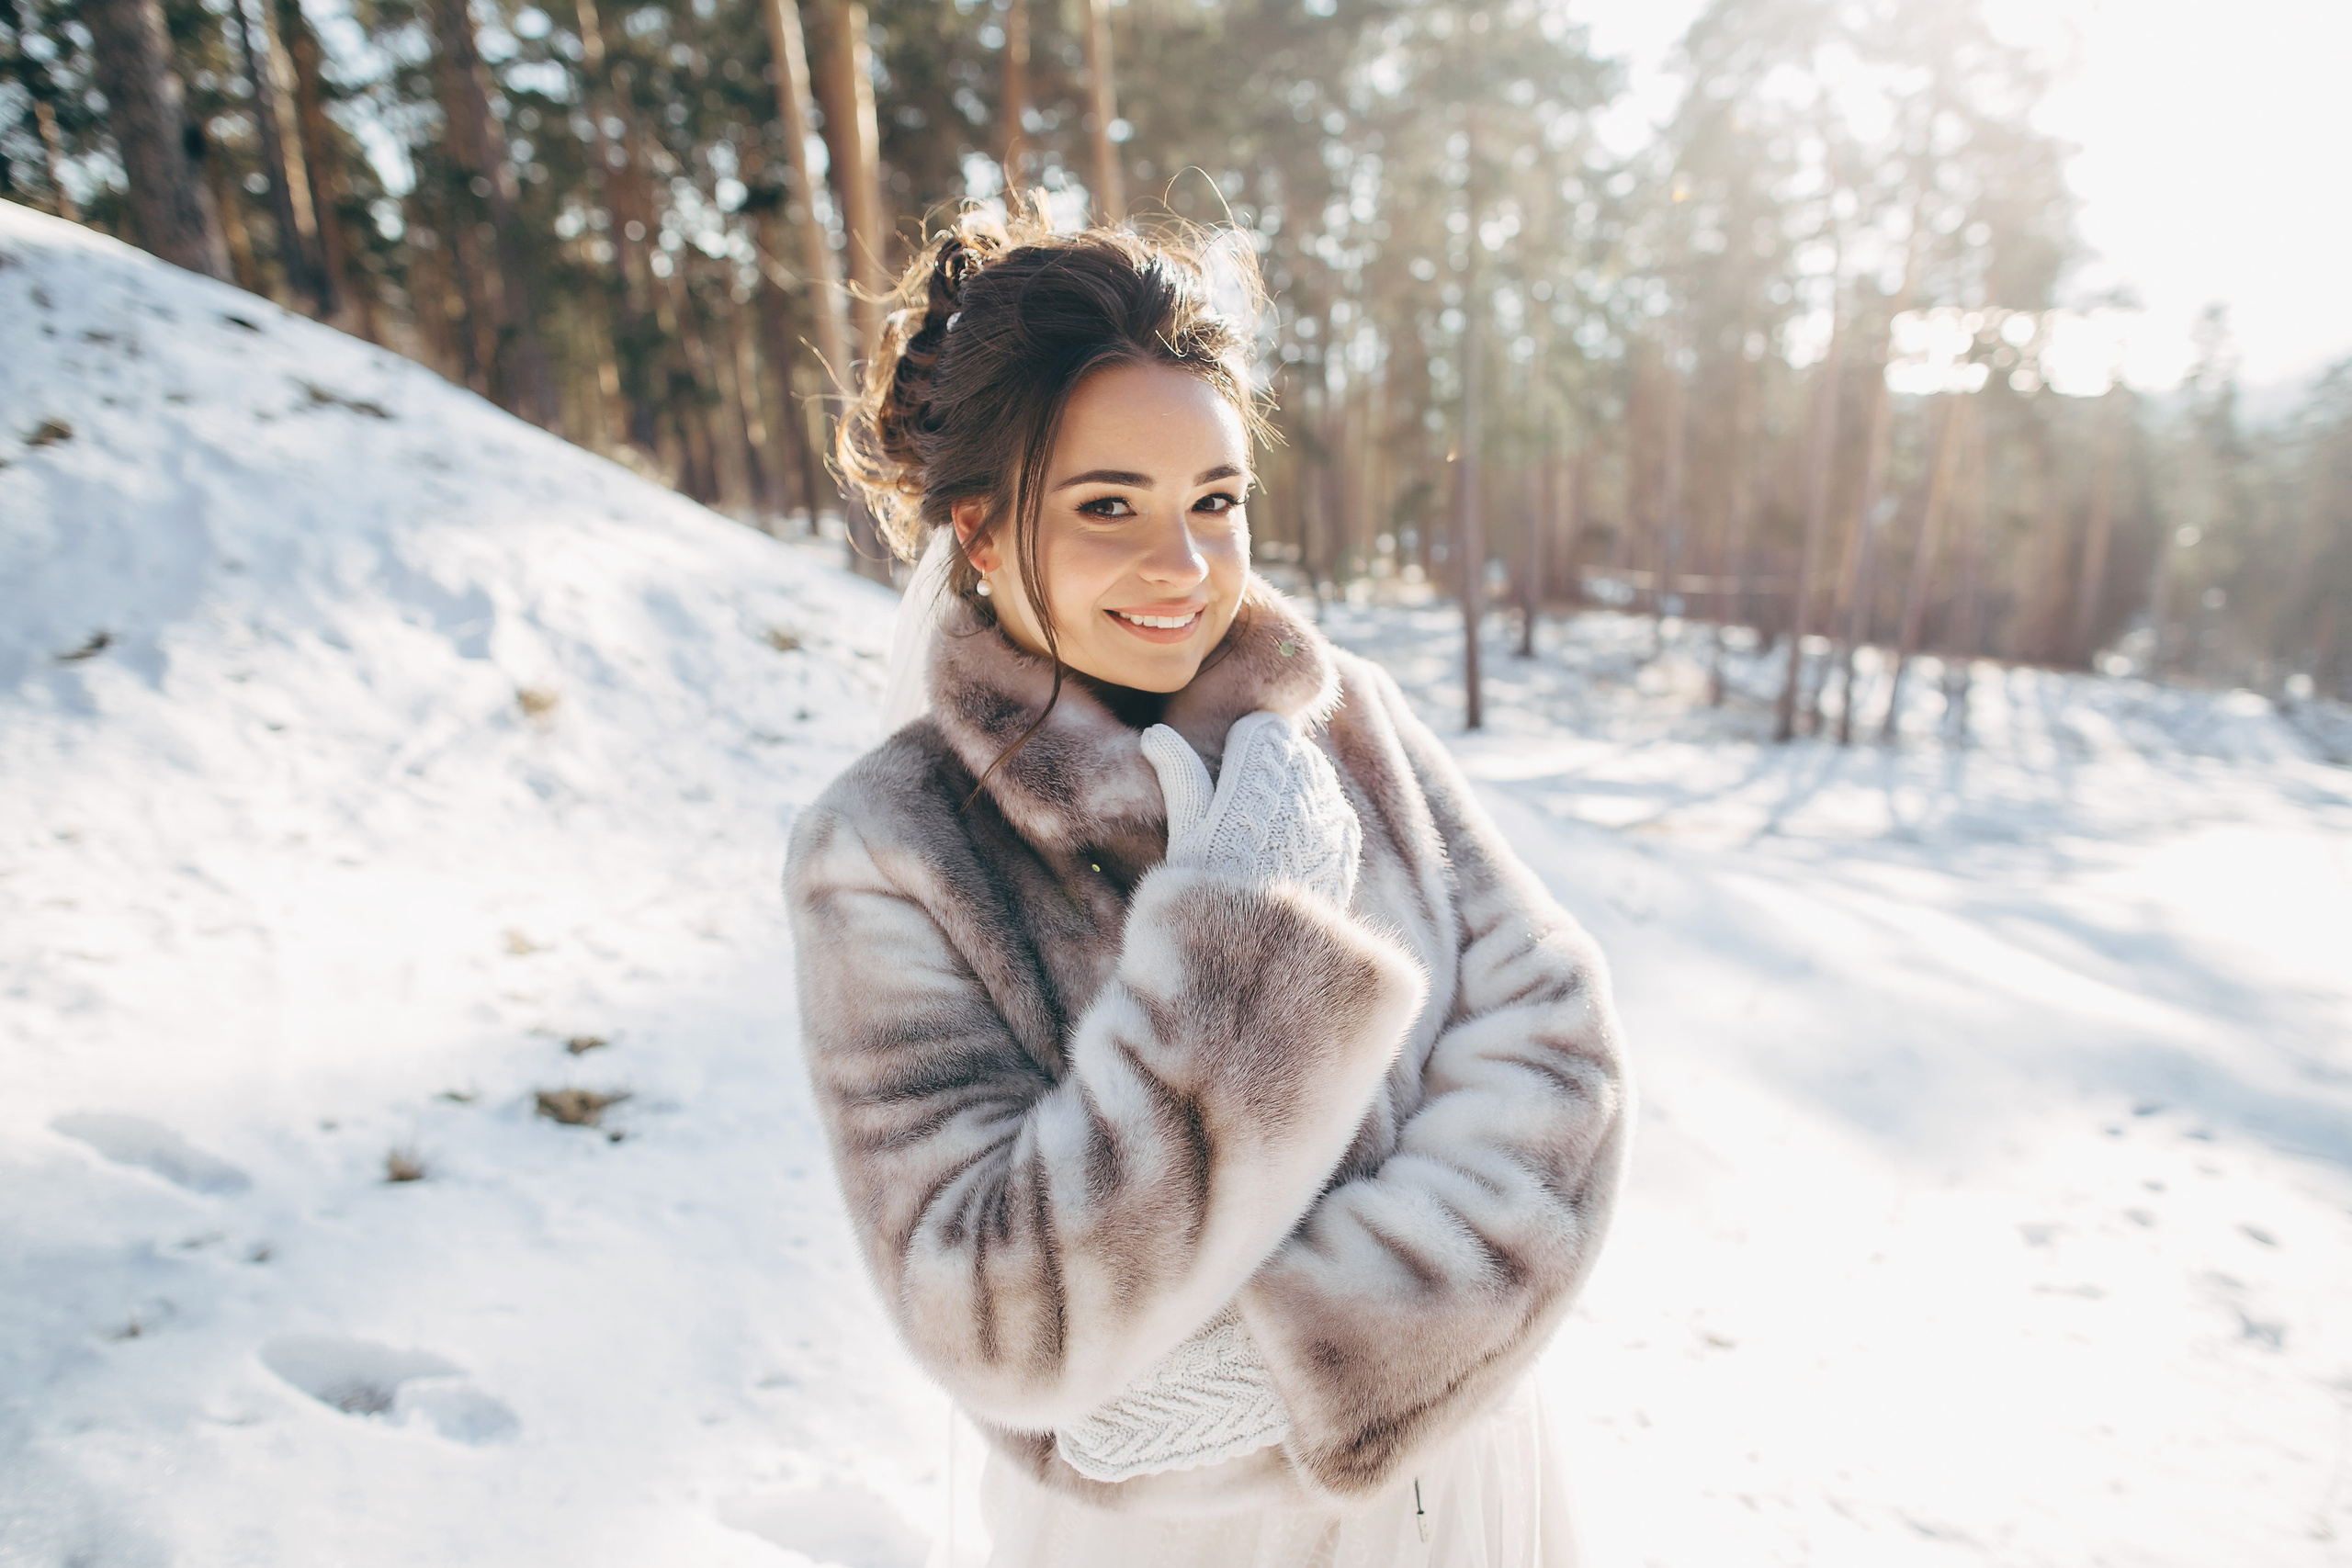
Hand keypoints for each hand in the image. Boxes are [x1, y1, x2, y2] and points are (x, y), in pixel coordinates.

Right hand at [1141, 713, 1360, 907]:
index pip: (1261, 728)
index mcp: (1259, 772)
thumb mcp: (1186, 831)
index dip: (1239, 749)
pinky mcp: (1345, 840)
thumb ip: (1179, 773)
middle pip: (1290, 750)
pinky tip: (1289, 850)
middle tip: (1241, 812)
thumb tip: (1154, 732)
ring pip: (1314, 776)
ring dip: (1294, 790)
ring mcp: (1330, 811)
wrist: (1259, 949)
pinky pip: (1332, 808)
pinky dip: (1314, 819)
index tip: (1226, 777)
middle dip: (1268, 768)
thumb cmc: (1209, 889)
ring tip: (1264, 834)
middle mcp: (1303, 784)